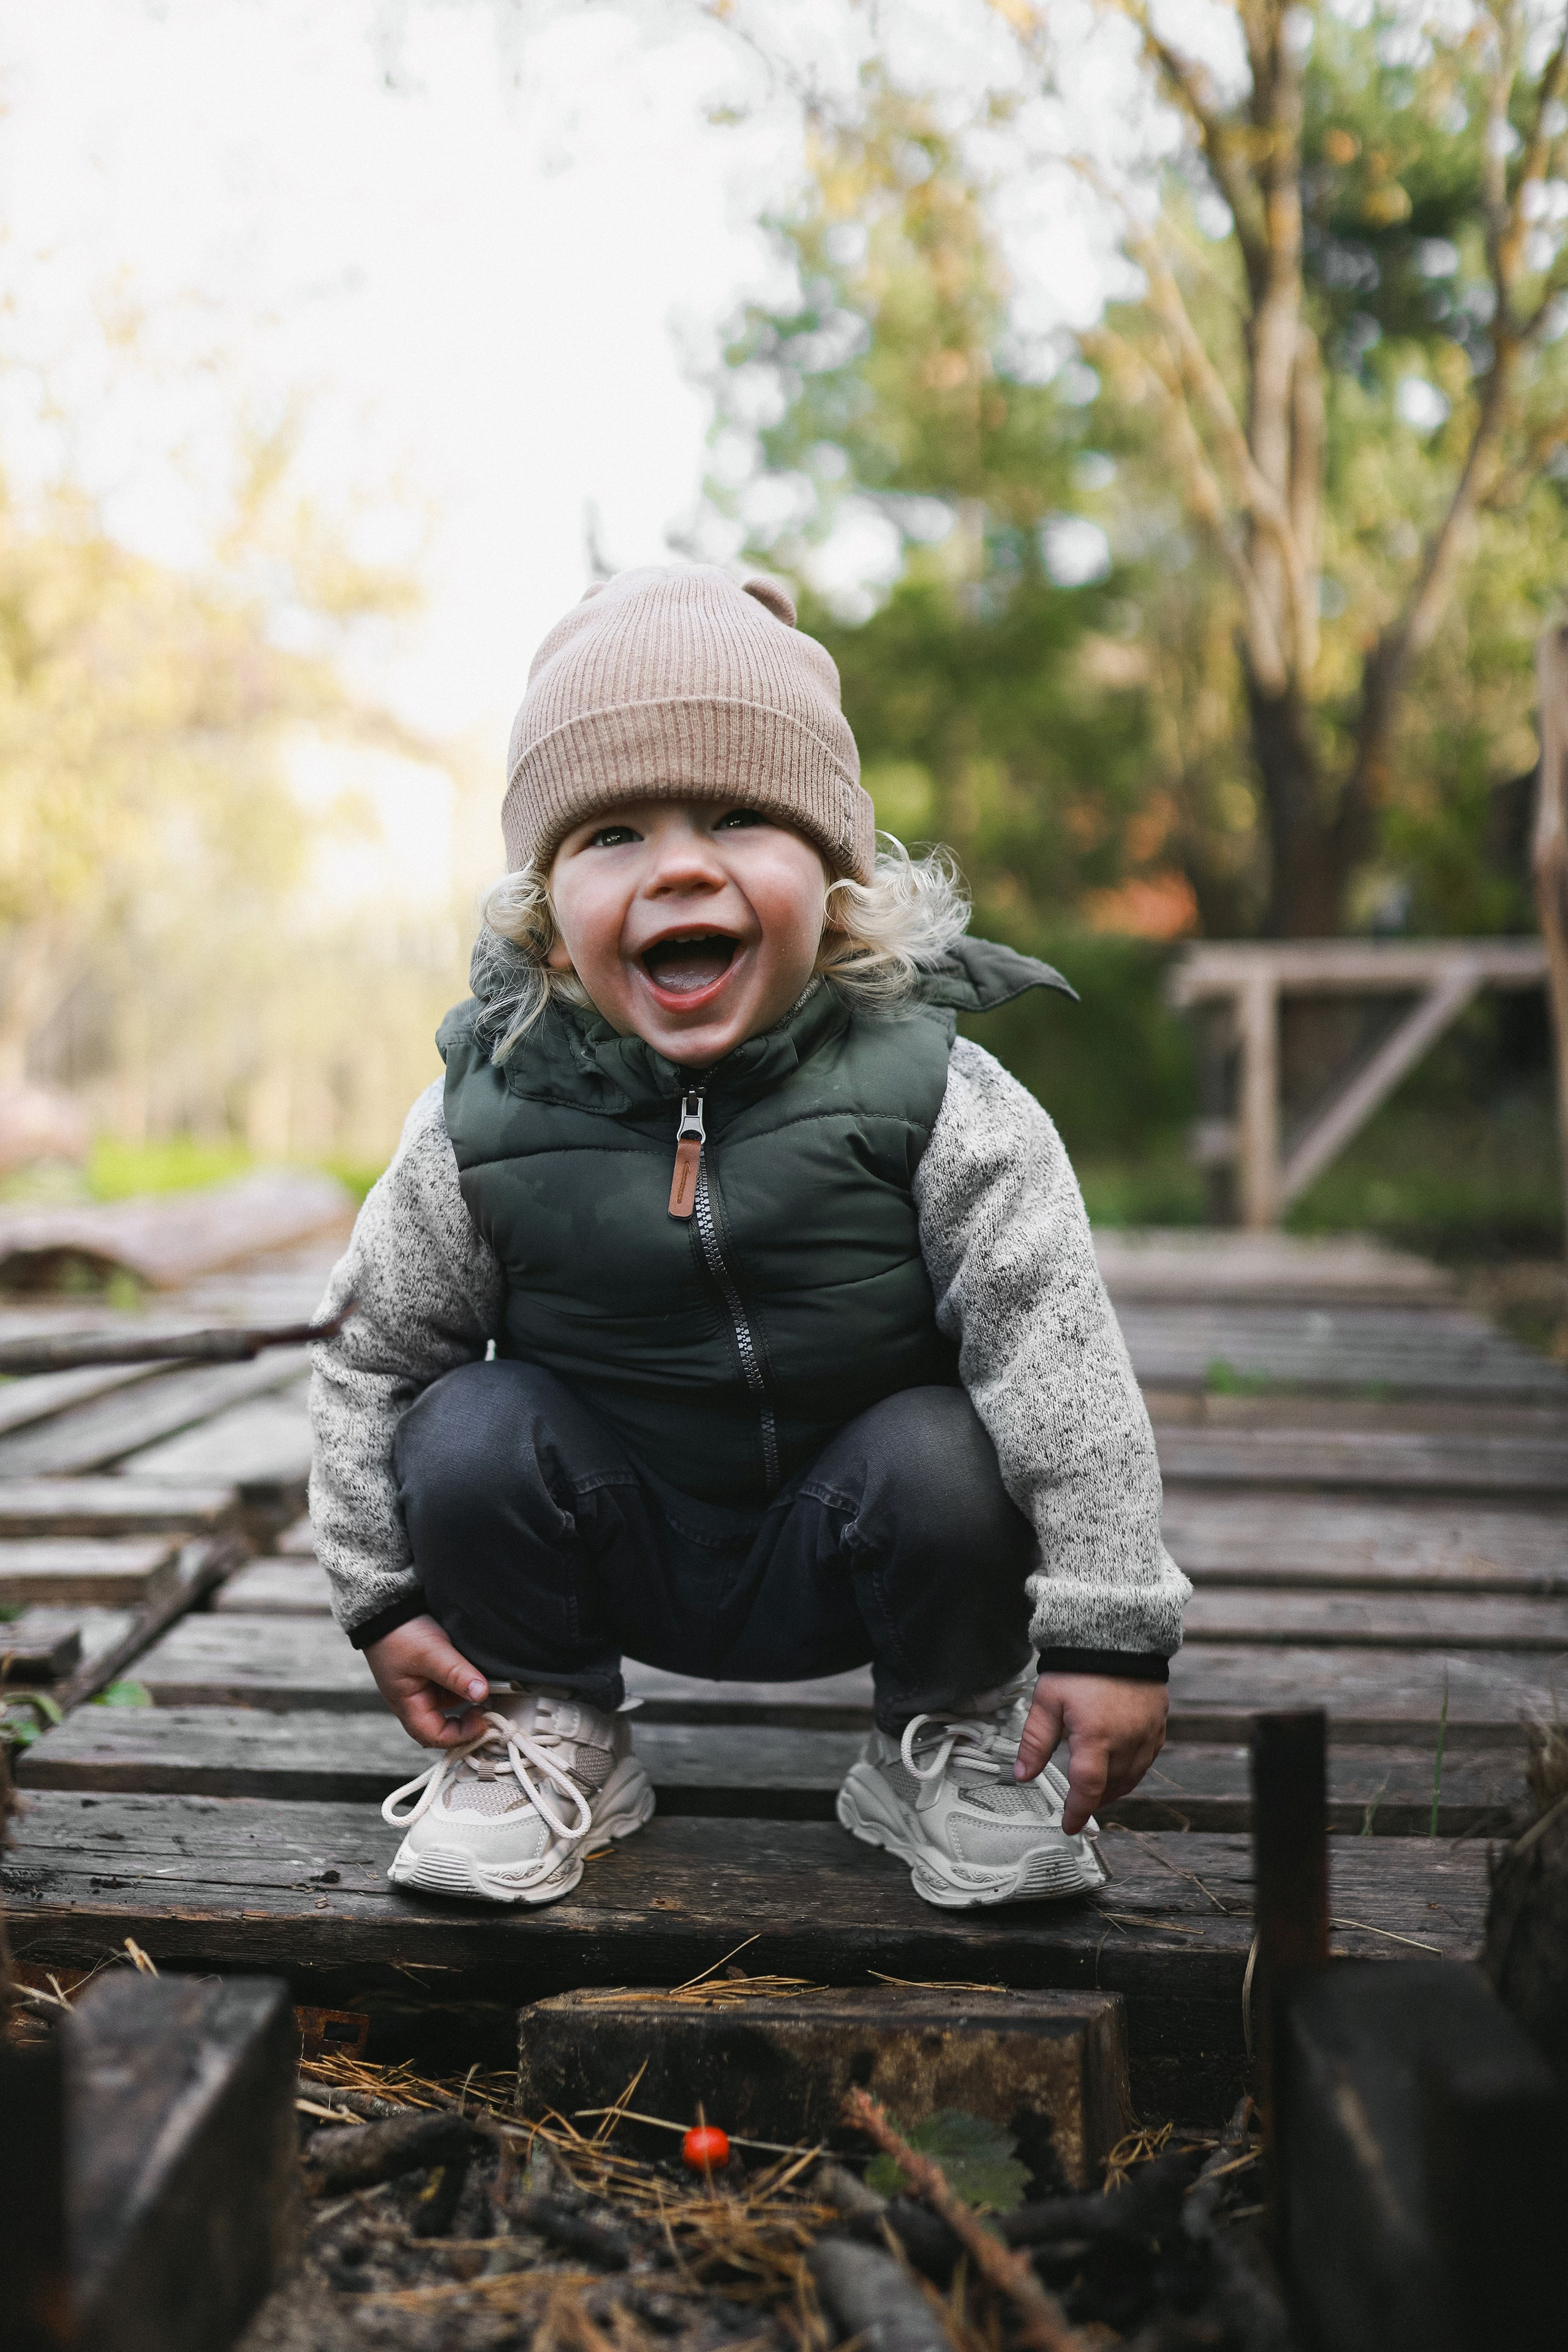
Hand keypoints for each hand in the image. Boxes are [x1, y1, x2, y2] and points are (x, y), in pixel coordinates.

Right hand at [364, 1614, 489, 1747]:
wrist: (388, 1606)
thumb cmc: (399, 1632)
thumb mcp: (431, 1653)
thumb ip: (456, 1674)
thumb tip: (481, 1693)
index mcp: (406, 1704)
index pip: (434, 1736)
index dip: (460, 1735)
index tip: (482, 1721)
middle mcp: (414, 1700)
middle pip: (442, 1726)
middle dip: (465, 1723)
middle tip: (488, 1709)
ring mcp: (422, 1687)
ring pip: (450, 1706)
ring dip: (467, 1702)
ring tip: (487, 1688)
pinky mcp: (430, 1675)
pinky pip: (450, 1688)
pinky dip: (464, 1686)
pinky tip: (476, 1676)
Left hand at [1014, 1671, 1168, 1836]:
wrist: (1117, 1634)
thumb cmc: (1079, 1664)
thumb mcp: (1047, 1700)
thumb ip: (1035, 1741)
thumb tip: (1023, 1774)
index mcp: (1096, 1736)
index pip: (1088, 1788)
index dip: (1078, 1811)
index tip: (1070, 1825)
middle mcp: (1126, 1740)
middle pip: (1110, 1786)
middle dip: (1093, 1800)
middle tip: (1077, 1804)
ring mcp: (1146, 1733)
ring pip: (1132, 1778)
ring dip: (1113, 1790)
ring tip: (1096, 1791)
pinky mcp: (1158, 1724)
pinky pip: (1147, 1760)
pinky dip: (1132, 1772)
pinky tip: (1119, 1768)